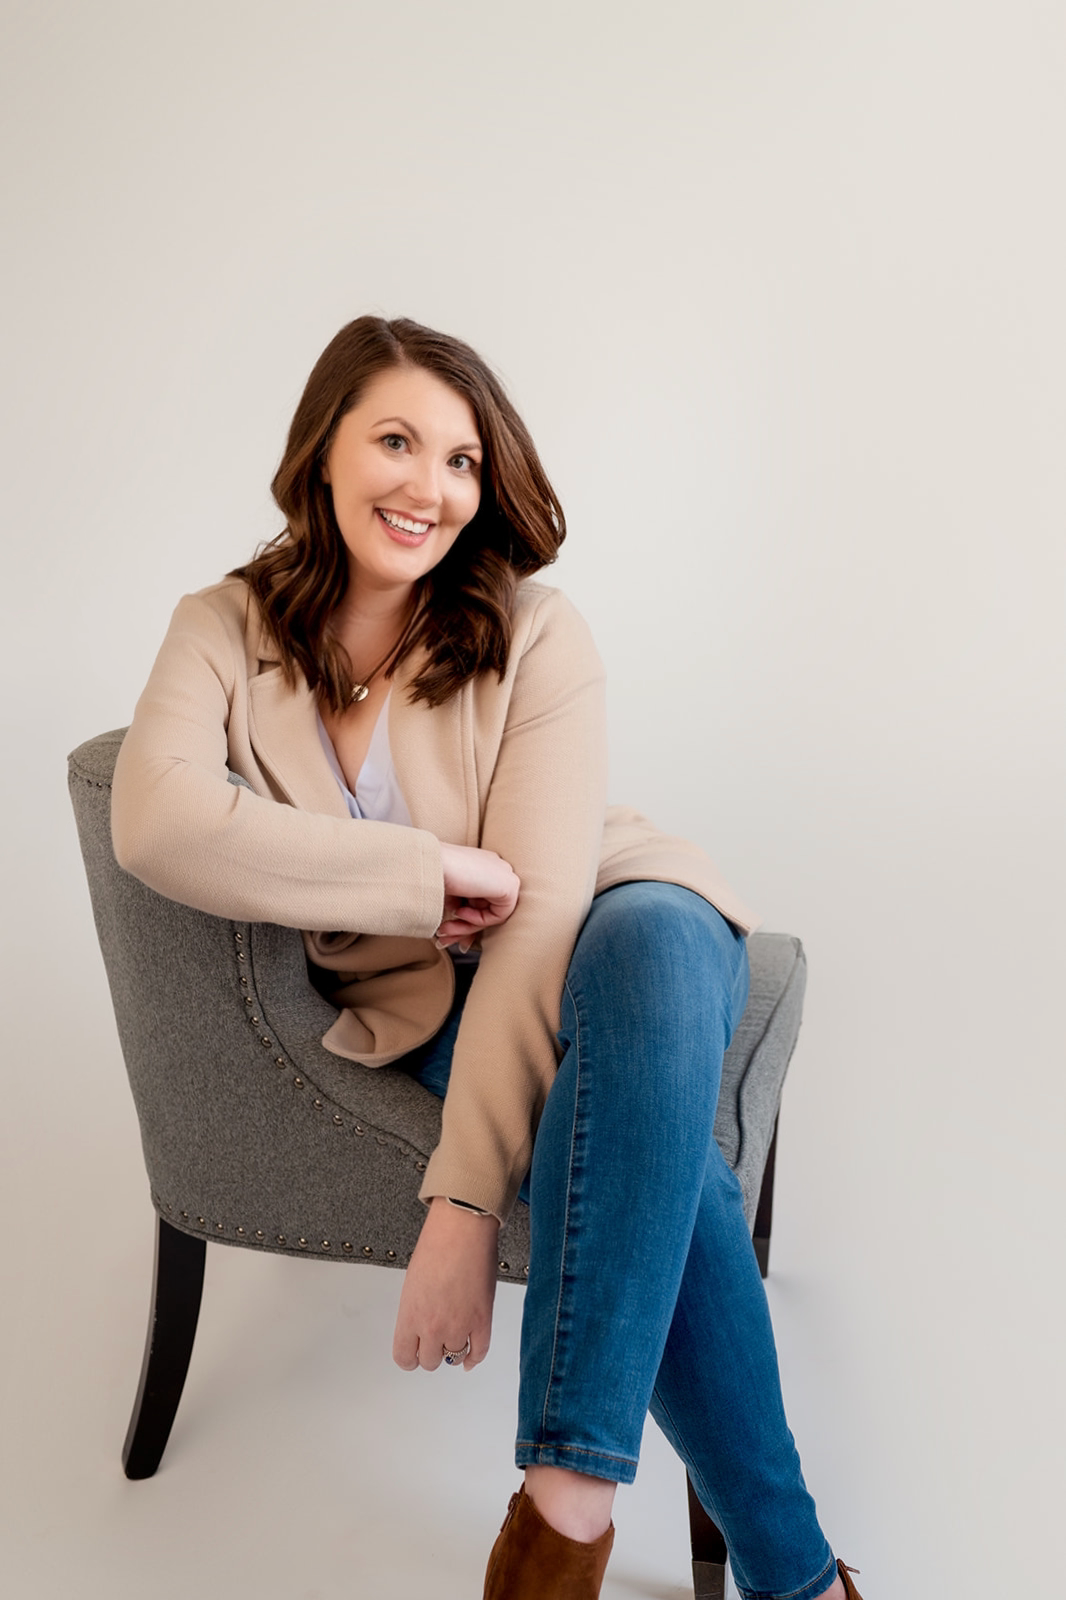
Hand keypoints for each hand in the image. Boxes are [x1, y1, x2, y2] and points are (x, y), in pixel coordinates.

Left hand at [392, 1197, 499, 1371]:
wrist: (462, 1229)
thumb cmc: (436, 1245)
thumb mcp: (412, 1283)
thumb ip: (415, 1310)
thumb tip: (421, 1326)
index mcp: (410, 1316)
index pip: (404, 1357)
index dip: (409, 1358)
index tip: (413, 1354)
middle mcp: (433, 1326)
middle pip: (430, 1362)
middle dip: (431, 1352)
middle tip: (435, 1342)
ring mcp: (459, 1326)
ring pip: (454, 1358)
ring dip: (453, 1351)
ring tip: (453, 1340)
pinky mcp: (482, 1320)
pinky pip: (479, 1352)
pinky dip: (474, 1358)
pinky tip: (470, 1358)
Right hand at [436, 843, 519, 948]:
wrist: (430, 862)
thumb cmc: (431, 875)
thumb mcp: (446, 896)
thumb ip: (459, 911)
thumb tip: (464, 939)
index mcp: (480, 864)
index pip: (480, 900)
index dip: (464, 921)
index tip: (447, 934)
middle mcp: (495, 867)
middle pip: (485, 908)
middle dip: (463, 929)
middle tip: (444, 938)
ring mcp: (504, 873)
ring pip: (491, 914)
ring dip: (466, 927)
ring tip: (445, 930)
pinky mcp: (510, 884)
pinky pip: (499, 915)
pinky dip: (478, 920)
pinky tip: (460, 912)